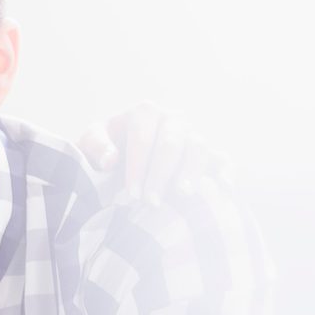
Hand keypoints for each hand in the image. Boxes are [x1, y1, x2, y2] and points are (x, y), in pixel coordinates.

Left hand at [75, 102, 212, 204]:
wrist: (119, 157)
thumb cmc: (102, 150)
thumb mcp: (89, 145)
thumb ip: (95, 146)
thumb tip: (110, 160)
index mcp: (145, 112)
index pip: (142, 137)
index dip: (138, 166)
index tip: (132, 193)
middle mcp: (173, 118)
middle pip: (172, 143)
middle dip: (161, 174)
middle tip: (152, 202)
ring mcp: (193, 134)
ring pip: (198, 148)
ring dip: (191, 171)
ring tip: (183, 195)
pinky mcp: (207, 153)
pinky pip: (222, 158)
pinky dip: (226, 171)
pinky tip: (224, 187)